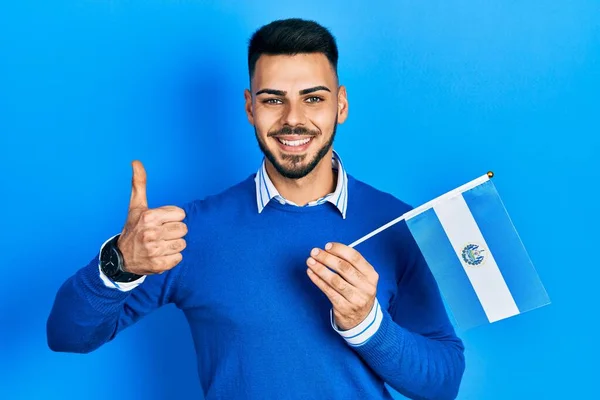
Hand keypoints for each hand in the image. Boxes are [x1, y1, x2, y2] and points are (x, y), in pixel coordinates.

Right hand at [116, 160, 187, 274]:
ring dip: (173, 245)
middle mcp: (150, 234)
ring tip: (160, 244)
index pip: (180, 214)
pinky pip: (179, 258)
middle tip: (160, 234)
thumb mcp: (136, 206)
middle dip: (174, 231)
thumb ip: (139, 184)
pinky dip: (172, 258)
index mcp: (148, 217)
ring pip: (183, 244)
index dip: (172, 217)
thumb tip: (136, 161)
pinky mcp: (159, 265)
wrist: (121, 258)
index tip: (160, 222)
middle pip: (183, 229)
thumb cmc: (132, 228)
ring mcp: (155, 251)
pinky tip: (160, 255)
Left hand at [306, 242, 378, 330]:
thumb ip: (350, 264)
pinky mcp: (344, 307)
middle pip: (344, 268)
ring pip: (334, 280)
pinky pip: (328, 291)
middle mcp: (366, 287)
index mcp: (371, 275)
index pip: (355, 257)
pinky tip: (311, 273)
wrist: (361, 319)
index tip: (326, 246)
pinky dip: (317, 280)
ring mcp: (356, 299)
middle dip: (326, 258)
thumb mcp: (362, 278)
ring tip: (310, 261)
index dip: (339, 250)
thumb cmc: (358, 291)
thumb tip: (328, 250)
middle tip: (314, 252)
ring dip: (320, 268)